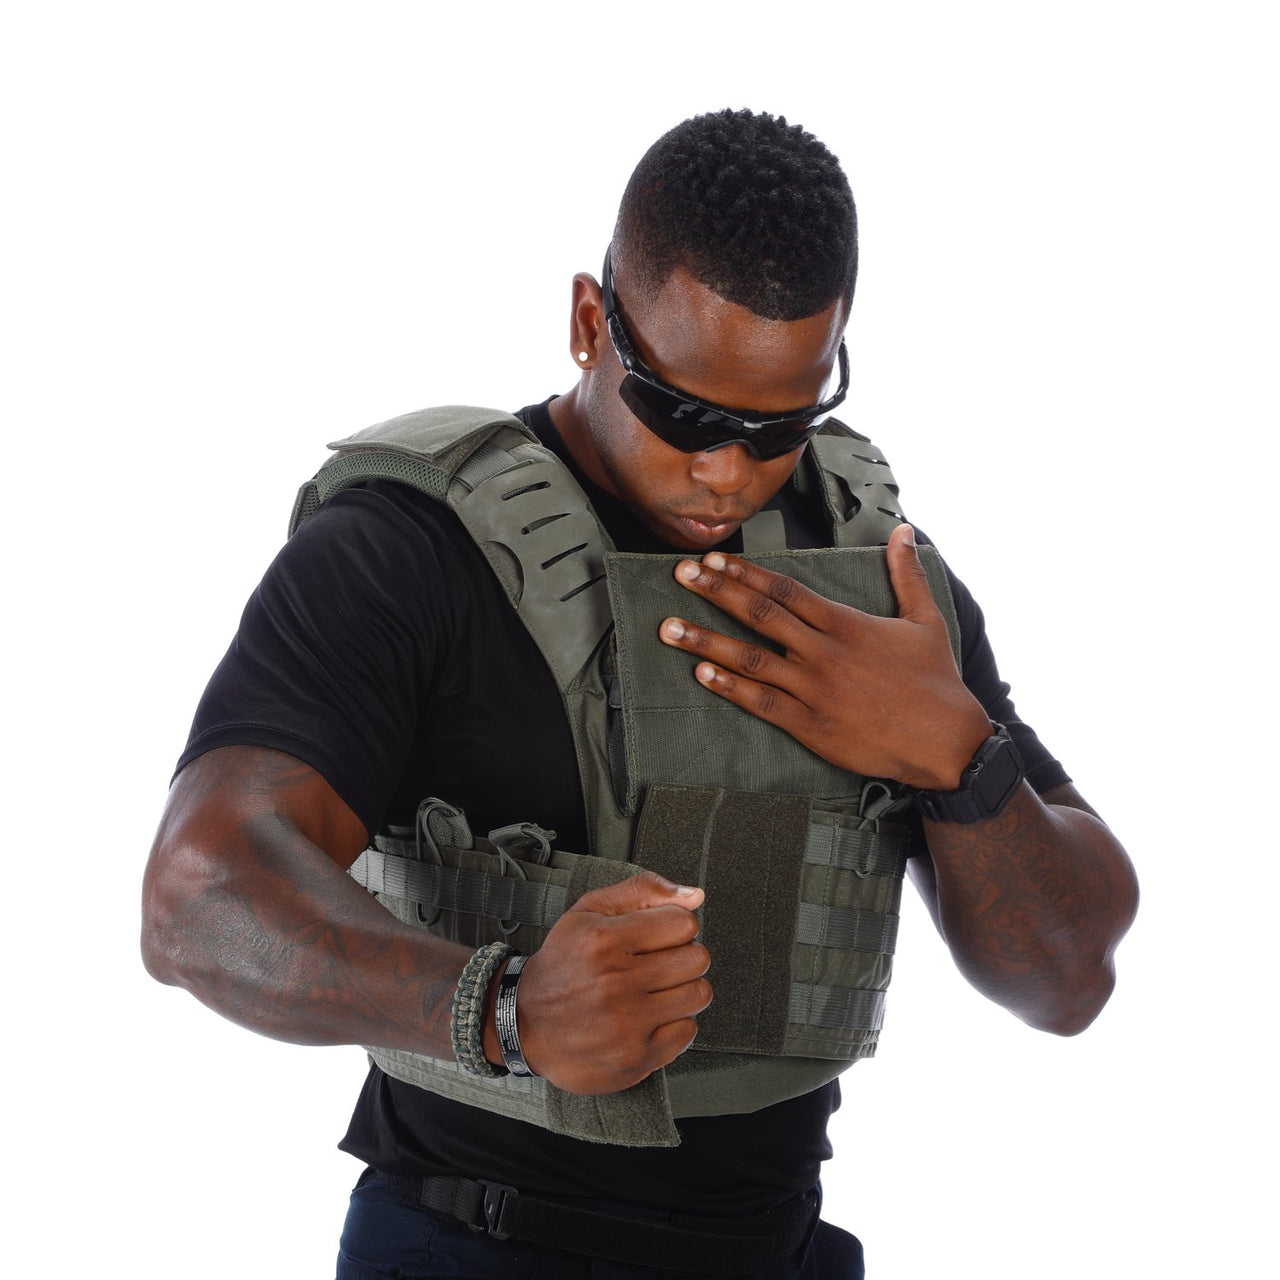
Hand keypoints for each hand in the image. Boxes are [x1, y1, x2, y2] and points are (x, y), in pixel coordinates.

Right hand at [501, 872, 710, 1095]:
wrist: (526, 1022)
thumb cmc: (564, 963)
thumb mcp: (590, 911)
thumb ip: (644, 891)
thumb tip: (695, 895)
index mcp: (604, 939)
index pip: (684, 923)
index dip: (675, 927)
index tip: (660, 936)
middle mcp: (615, 982)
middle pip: (697, 959)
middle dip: (683, 957)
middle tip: (658, 964)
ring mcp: (627, 1024)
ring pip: (698, 994)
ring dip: (683, 990)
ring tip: (656, 990)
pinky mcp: (636, 1058)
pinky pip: (688, 1032)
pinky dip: (675, 1023)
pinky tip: (650, 1017)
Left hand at [658, 523, 989, 789]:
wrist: (947, 741)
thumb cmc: (936, 681)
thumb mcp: (926, 619)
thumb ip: (907, 573)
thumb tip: (904, 531)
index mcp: (846, 624)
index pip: (785, 590)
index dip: (746, 572)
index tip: (714, 559)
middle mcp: (824, 652)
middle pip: (760, 614)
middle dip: (715, 592)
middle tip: (680, 575)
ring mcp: (814, 689)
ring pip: (750, 659)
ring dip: (705, 641)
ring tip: (668, 628)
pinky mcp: (811, 725)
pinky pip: (762, 702)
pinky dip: (729, 687)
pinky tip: (699, 674)